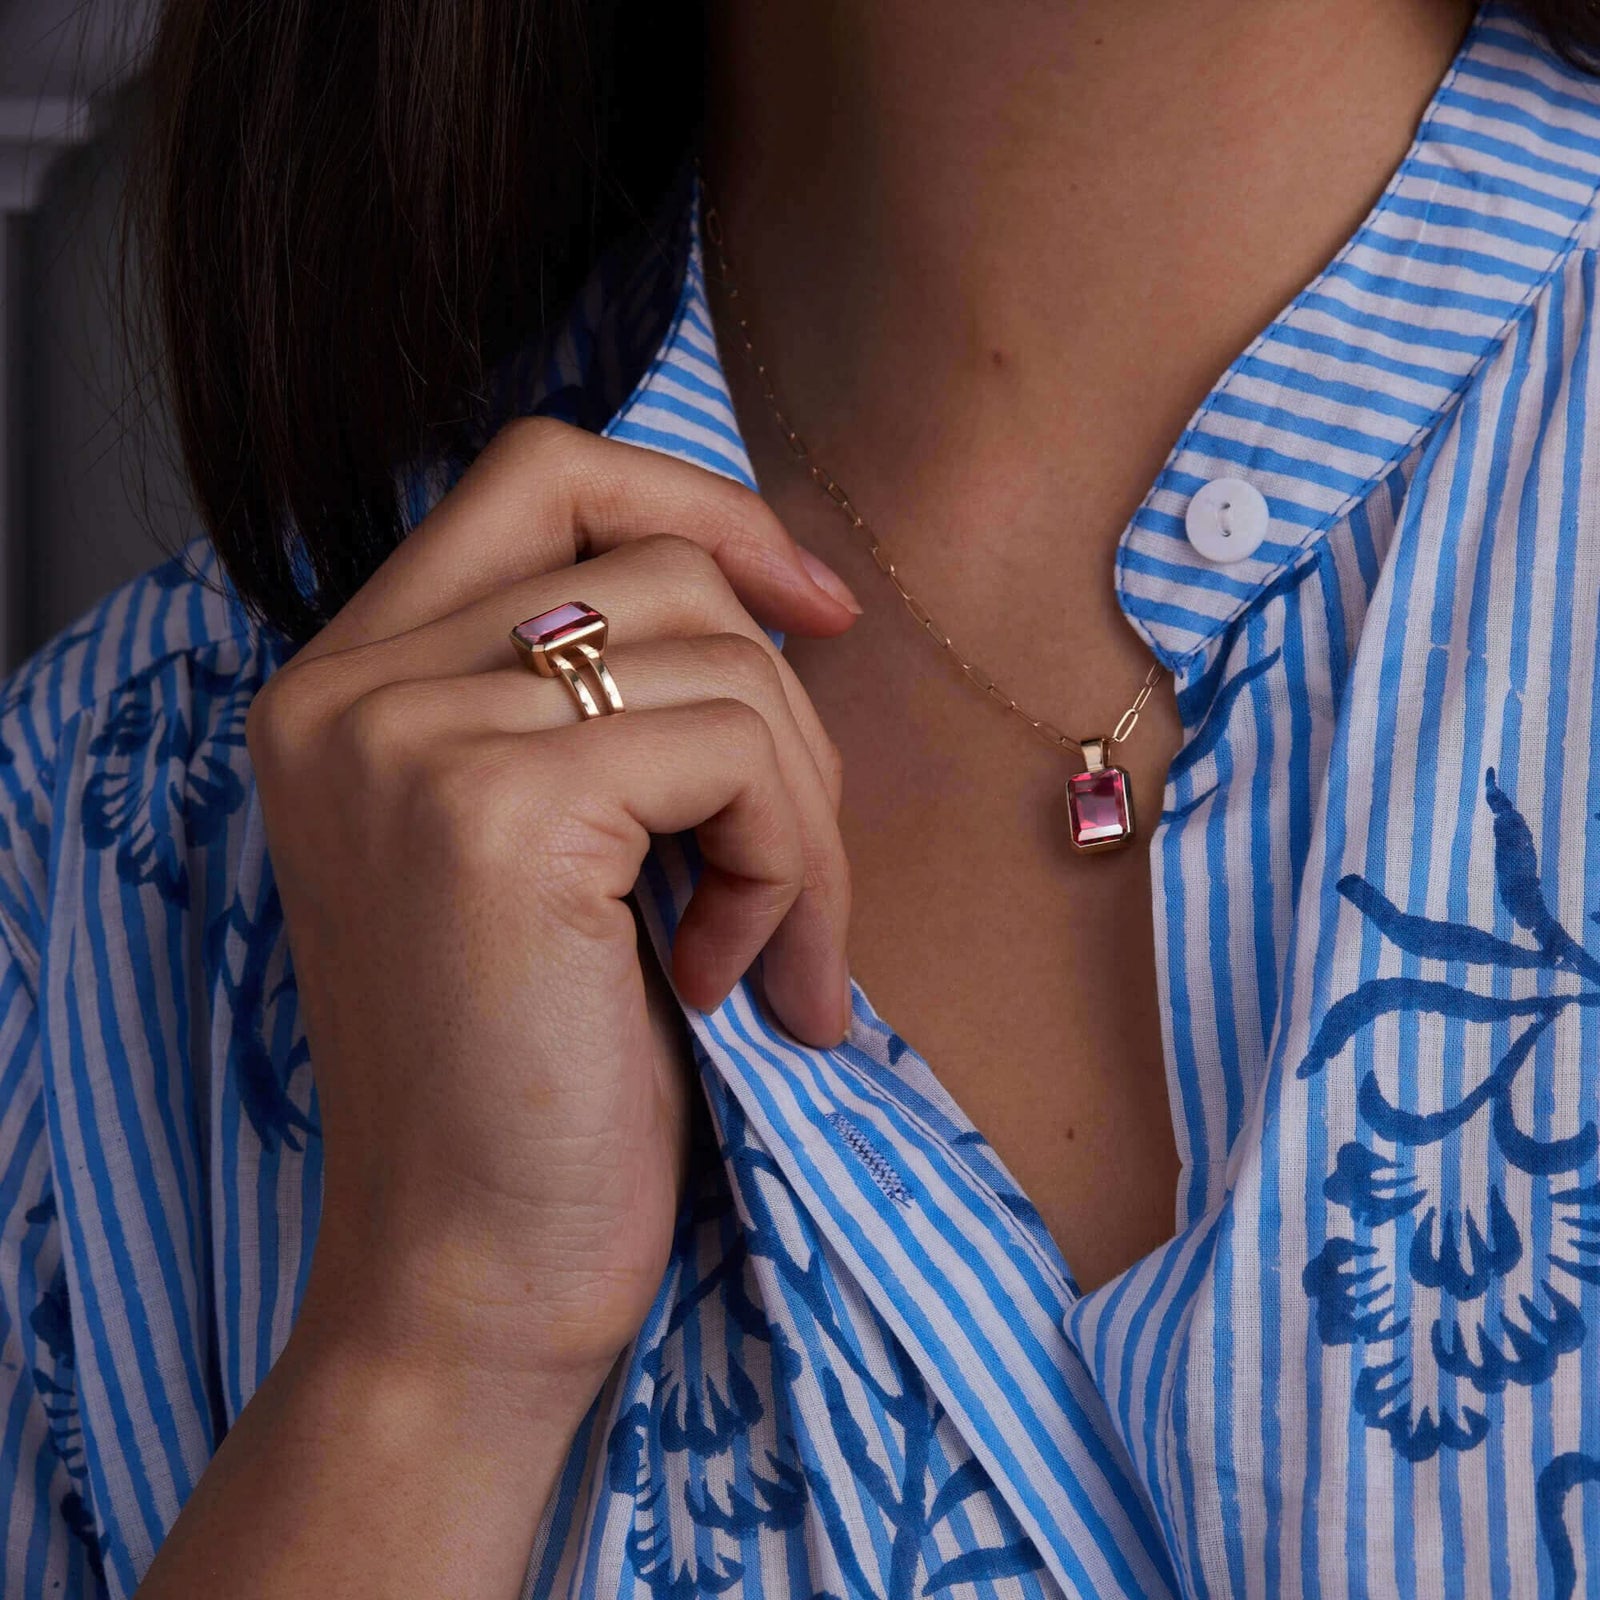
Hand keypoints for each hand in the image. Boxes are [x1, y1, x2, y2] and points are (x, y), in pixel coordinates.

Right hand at [246, 417, 859, 1406]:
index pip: (543, 473)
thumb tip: (782, 597)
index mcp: (351, 684)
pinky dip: (791, 868)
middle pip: (660, 561)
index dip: (701, 509)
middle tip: (797, 866)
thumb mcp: (562, 850)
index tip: (812, 612)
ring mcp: (405, 739)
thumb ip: (609, 704)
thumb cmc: (543, 1074)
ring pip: (721, 656)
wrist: (472, 1276)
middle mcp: (348, 689)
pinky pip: (734, 754)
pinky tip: (743, 983)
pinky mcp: (490, 812)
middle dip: (783, 705)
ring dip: (802, 816)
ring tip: (775, 953)